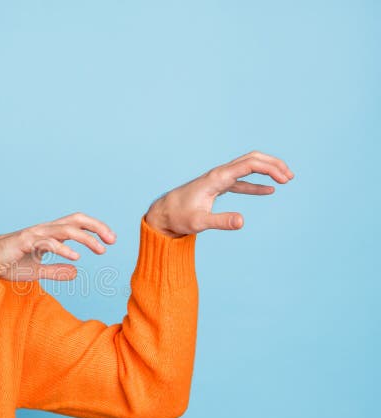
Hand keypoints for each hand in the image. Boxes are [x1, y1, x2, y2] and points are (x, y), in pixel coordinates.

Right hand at [0, 212, 116, 280]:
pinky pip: (48, 242)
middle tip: (113, 240)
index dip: (95, 229)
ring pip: (66, 229)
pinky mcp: (25, 242)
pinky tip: (76, 257)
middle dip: (96, 227)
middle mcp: (44, 230)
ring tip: (101, 250)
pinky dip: (64, 248)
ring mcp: (35, 234)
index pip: (76, 224)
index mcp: (49, 234)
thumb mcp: (38, 271)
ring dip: (86, 238)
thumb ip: (56, 271)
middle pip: (76, 220)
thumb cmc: (9, 265)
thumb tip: (76, 272)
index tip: (111, 241)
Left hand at [145, 150, 293, 237]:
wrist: (162, 215)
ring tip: (286, 179)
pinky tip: (268, 190)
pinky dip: (256, 184)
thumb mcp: (198, 223)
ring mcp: (218, 180)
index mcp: (217, 178)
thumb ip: (220, 222)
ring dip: (267, 171)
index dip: (269, 168)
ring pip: (247, 168)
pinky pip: (241, 182)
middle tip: (290, 176)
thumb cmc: (177, 217)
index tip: (285, 179)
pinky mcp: (217, 188)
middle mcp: (219, 174)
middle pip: (251, 159)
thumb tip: (242, 222)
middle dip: (272, 164)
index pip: (249, 164)